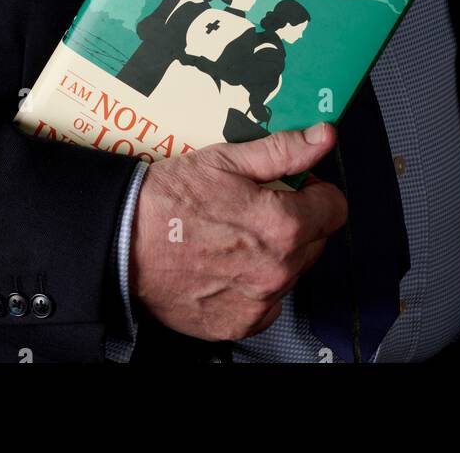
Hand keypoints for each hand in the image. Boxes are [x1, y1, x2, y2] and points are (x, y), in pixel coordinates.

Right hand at [129, 121, 346, 341]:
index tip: (295, 186)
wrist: (125, 241)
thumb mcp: (227, 159)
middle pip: (315, 241)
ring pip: (291, 272)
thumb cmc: (171, 199)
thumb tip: (322, 136)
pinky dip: (254, 284)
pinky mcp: (238, 323)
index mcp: (282, 226)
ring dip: (275, 253)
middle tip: (256, 207)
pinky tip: (227, 263)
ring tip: (235, 234)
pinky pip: (266, 303)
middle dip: (296, 221)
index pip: (334, 209)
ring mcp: (258, 302)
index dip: (316, 191)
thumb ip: (284, 150)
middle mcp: (276, 270)